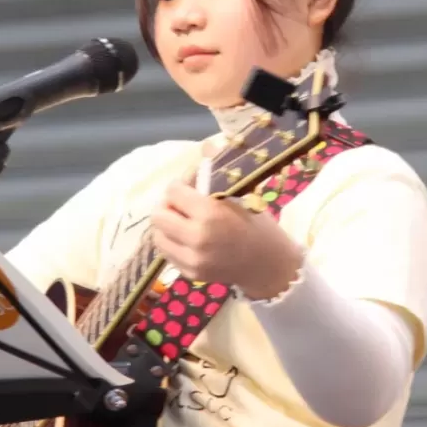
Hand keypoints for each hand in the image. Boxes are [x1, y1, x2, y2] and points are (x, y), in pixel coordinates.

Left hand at [150, 182, 302, 300]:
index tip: (189, 187)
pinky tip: (188, 239)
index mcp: (210, 214)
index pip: (173, 192)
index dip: (180, 186)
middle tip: (180, 205)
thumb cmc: (256, 224)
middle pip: (158, 216)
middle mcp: (196, 238)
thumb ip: (213, 177)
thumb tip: (201, 152)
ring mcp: (192, 259)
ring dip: (166, 226)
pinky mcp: (190, 274)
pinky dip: (173, 243)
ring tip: (182, 222)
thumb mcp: (239, 195)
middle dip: (168, 206)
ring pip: (158, 237)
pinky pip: (168, 254)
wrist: (268, 263)